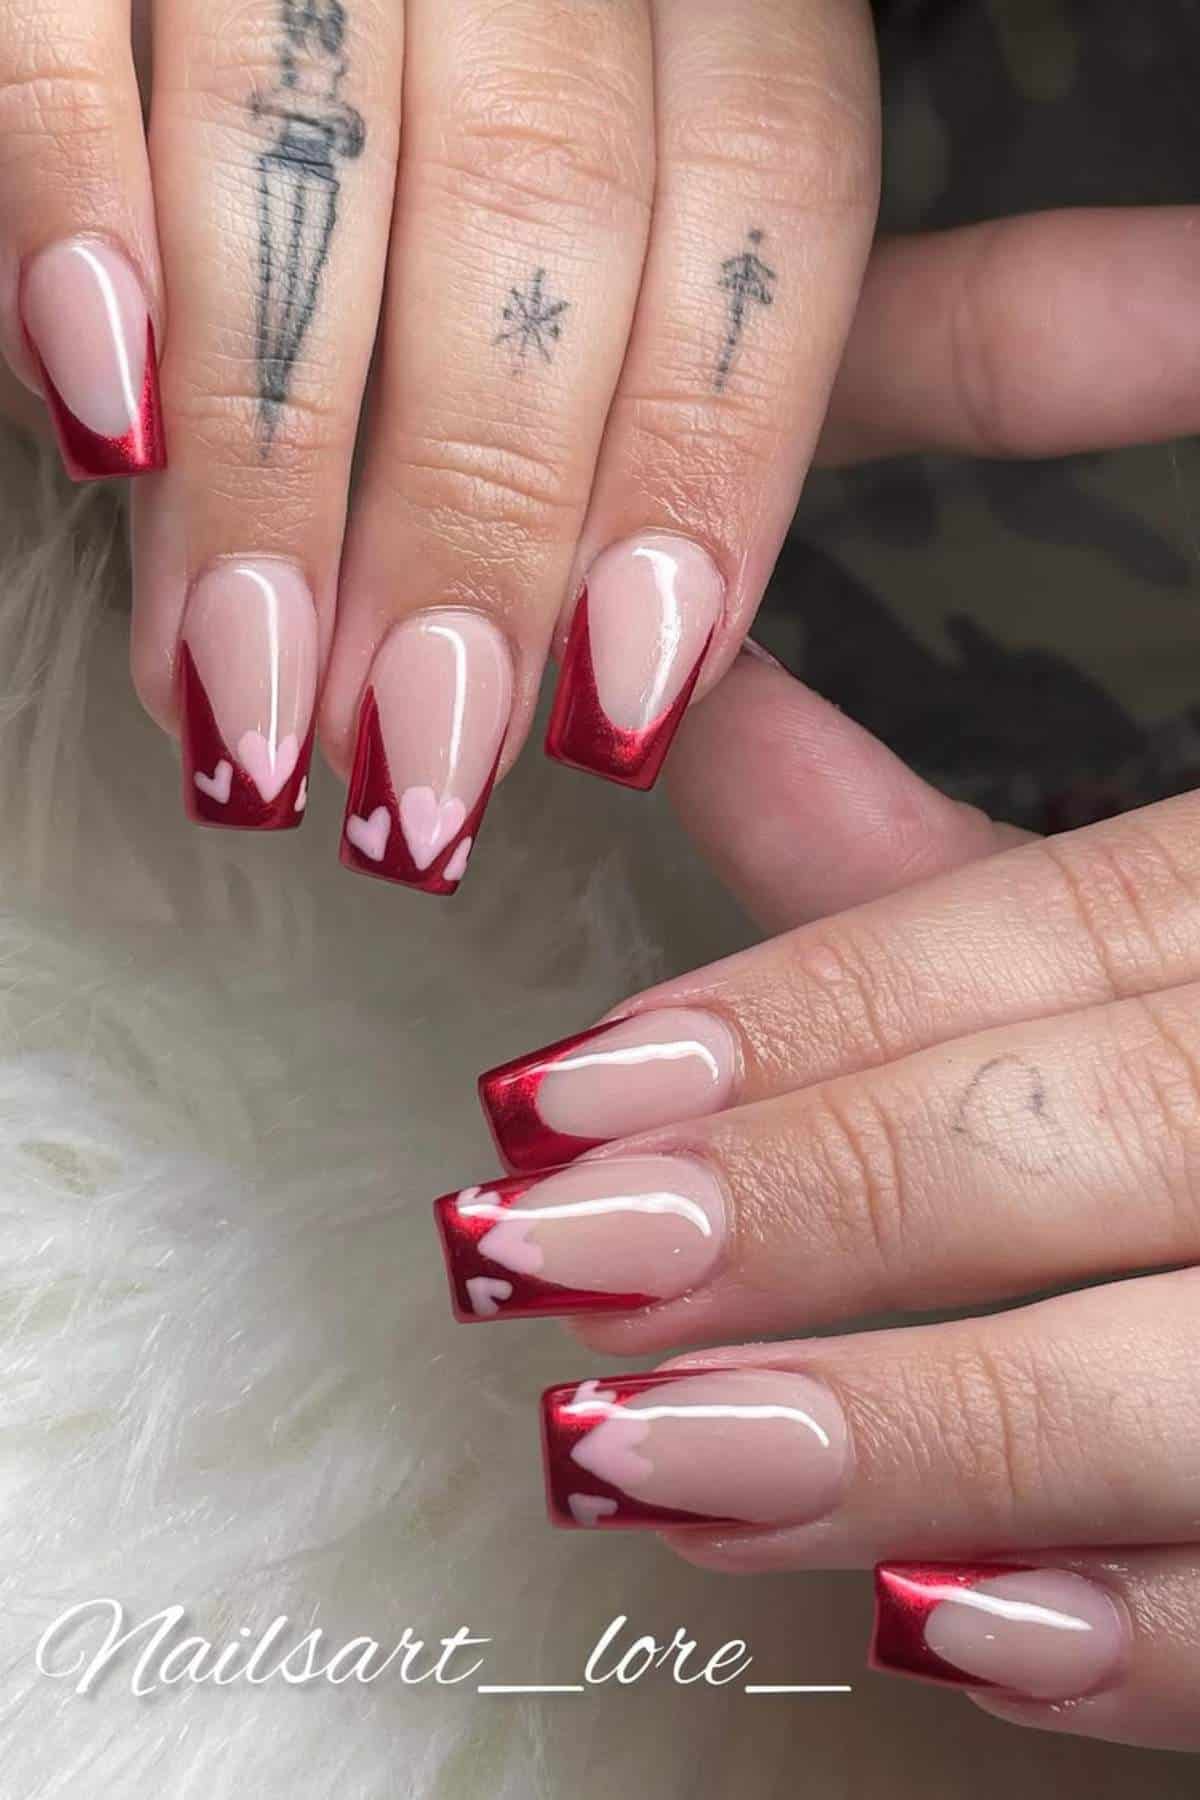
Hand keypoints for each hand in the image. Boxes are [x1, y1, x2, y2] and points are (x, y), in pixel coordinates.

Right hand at [0, 0, 881, 881]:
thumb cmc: (470, 85)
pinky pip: (60, 32)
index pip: (765, 204)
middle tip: (418, 754)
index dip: (704, 466)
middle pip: (539, 212)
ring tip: (246, 690)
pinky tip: (104, 421)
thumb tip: (653, 637)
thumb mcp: (633, 166)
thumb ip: (673, 342)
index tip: (625, 700)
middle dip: (475, 522)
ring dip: (276, 463)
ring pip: (307, 162)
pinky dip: (73, 217)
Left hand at [436, 650, 1199, 1750]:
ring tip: (656, 1450)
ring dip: (909, 1423)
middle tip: (554, 1258)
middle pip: (1087, 1131)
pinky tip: (939, 1622)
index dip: (796, 1017)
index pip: (1048, 930)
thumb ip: (917, 878)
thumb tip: (706, 723)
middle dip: (807, 1201)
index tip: (564, 1097)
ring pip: (1180, 1373)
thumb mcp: (1131, 955)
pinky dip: (1136, 1631)